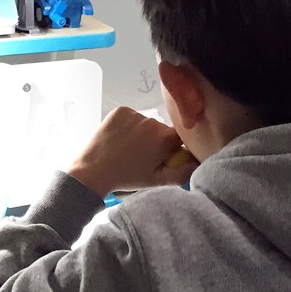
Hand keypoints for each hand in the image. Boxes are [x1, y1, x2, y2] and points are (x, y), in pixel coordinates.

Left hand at [68, 107, 198, 196]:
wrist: (92, 171)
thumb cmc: (127, 178)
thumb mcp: (156, 181)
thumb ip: (182, 174)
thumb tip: (198, 163)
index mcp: (163, 137)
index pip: (179, 137)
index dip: (173, 147)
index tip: (164, 156)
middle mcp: (151, 121)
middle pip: (161, 130)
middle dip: (156, 141)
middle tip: (143, 157)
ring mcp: (134, 113)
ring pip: (146, 123)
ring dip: (142, 134)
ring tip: (128, 149)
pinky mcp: (120, 110)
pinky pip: (131, 116)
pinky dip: (129, 125)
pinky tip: (120, 139)